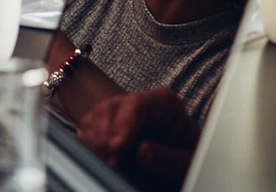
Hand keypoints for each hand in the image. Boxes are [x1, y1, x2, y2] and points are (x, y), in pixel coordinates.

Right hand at [76, 88, 199, 188]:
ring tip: (109, 165)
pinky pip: (87, 134)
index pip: (137, 104)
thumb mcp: (188, 162)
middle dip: (104, 136)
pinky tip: (100, 161)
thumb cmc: (187, 162)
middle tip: (111, 163)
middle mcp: (139, 106)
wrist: (179, 170)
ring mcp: (120, 117)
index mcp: (164, 104)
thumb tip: (142, 150)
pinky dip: (89, 148)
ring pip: (94, 119)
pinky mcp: (106, 132)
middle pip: (109, 109)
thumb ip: (169, 158)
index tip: (116, 147)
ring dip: (95, 143)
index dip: (123, 124)